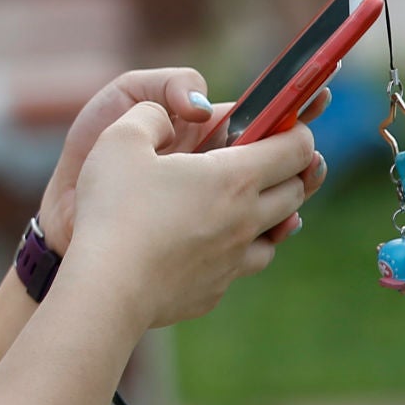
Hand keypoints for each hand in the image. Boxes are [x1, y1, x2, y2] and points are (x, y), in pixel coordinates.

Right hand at [67, 102, 324, 329]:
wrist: (108, 288)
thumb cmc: (113, 209)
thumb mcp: (119, 140)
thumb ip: (149, 115)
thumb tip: (165, 115)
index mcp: (234, 177)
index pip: (297, 148)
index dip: (297, 130)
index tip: (285, 123)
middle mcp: (247, 219)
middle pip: (296, 190)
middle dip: (289, 169)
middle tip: (265, 157)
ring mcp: (235, 258)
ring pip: (279, 231)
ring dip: (272, 211)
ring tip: (245, 201)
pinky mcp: (216, 288)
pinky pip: (244, 263)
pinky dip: (240, 247)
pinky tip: (214, 242)